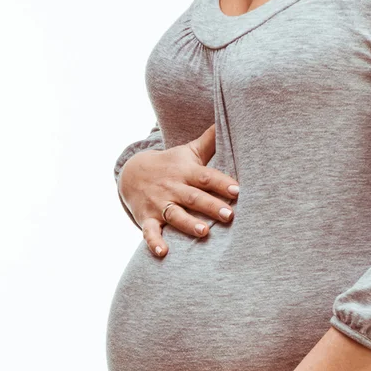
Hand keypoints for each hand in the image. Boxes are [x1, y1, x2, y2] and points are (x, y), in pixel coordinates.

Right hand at [117, 124, 239, 257]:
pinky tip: (163, 252)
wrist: (131, 173)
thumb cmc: (169, 165)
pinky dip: (155, 242)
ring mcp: (159, 204)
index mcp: (186, 172)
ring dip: (188, 224)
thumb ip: (210, 141)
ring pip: (175, 214)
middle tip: (230, 215)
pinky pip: (150, 231)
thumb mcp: (188, 152)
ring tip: (203, 232)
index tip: (238, 190)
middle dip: (211, 206)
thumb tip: (230, 118)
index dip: (222, 183)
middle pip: (194, 197)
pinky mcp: (147, 218)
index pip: (206, 177)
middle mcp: (173, 188)